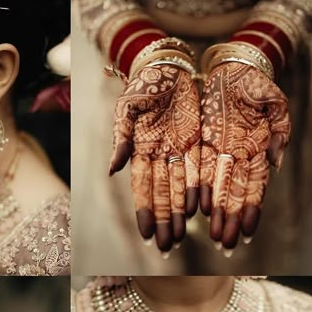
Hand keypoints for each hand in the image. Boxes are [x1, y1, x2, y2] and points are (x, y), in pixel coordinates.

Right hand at [110, 64, 200, 251]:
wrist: (168, 63)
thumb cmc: (143, 83)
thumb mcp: (126, 108)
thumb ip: (121, 139)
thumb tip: (112, 169)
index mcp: (140, 151)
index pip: (142, 189)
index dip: (145, 212)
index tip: (146, 234)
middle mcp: (158, 156)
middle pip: (162, 195)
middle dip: (164, 222)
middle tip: (167, 248)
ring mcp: (177, 150)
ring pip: (180, 188)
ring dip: (180, 214)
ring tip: (182, 237)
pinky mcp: (195, 141)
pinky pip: (198, 169)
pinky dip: (198, 190)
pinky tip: (199, 211)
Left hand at [200, 63, 289, 248]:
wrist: (230, 65)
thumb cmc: (255, 81)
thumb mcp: (274, 100)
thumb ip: (280, 129)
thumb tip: (276, 161)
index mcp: (257, 148)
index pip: (253, 185)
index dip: (249, 209)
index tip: (246, 231)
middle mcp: (236, 156)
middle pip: (232, 194)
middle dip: (228, 220)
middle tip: (224, 245)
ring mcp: (217, 153)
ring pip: (214, 188)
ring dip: (212, 214)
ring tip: (211, 236)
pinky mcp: (199, 146)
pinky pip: (196, 172)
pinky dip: (196, 191)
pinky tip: (196, 212)